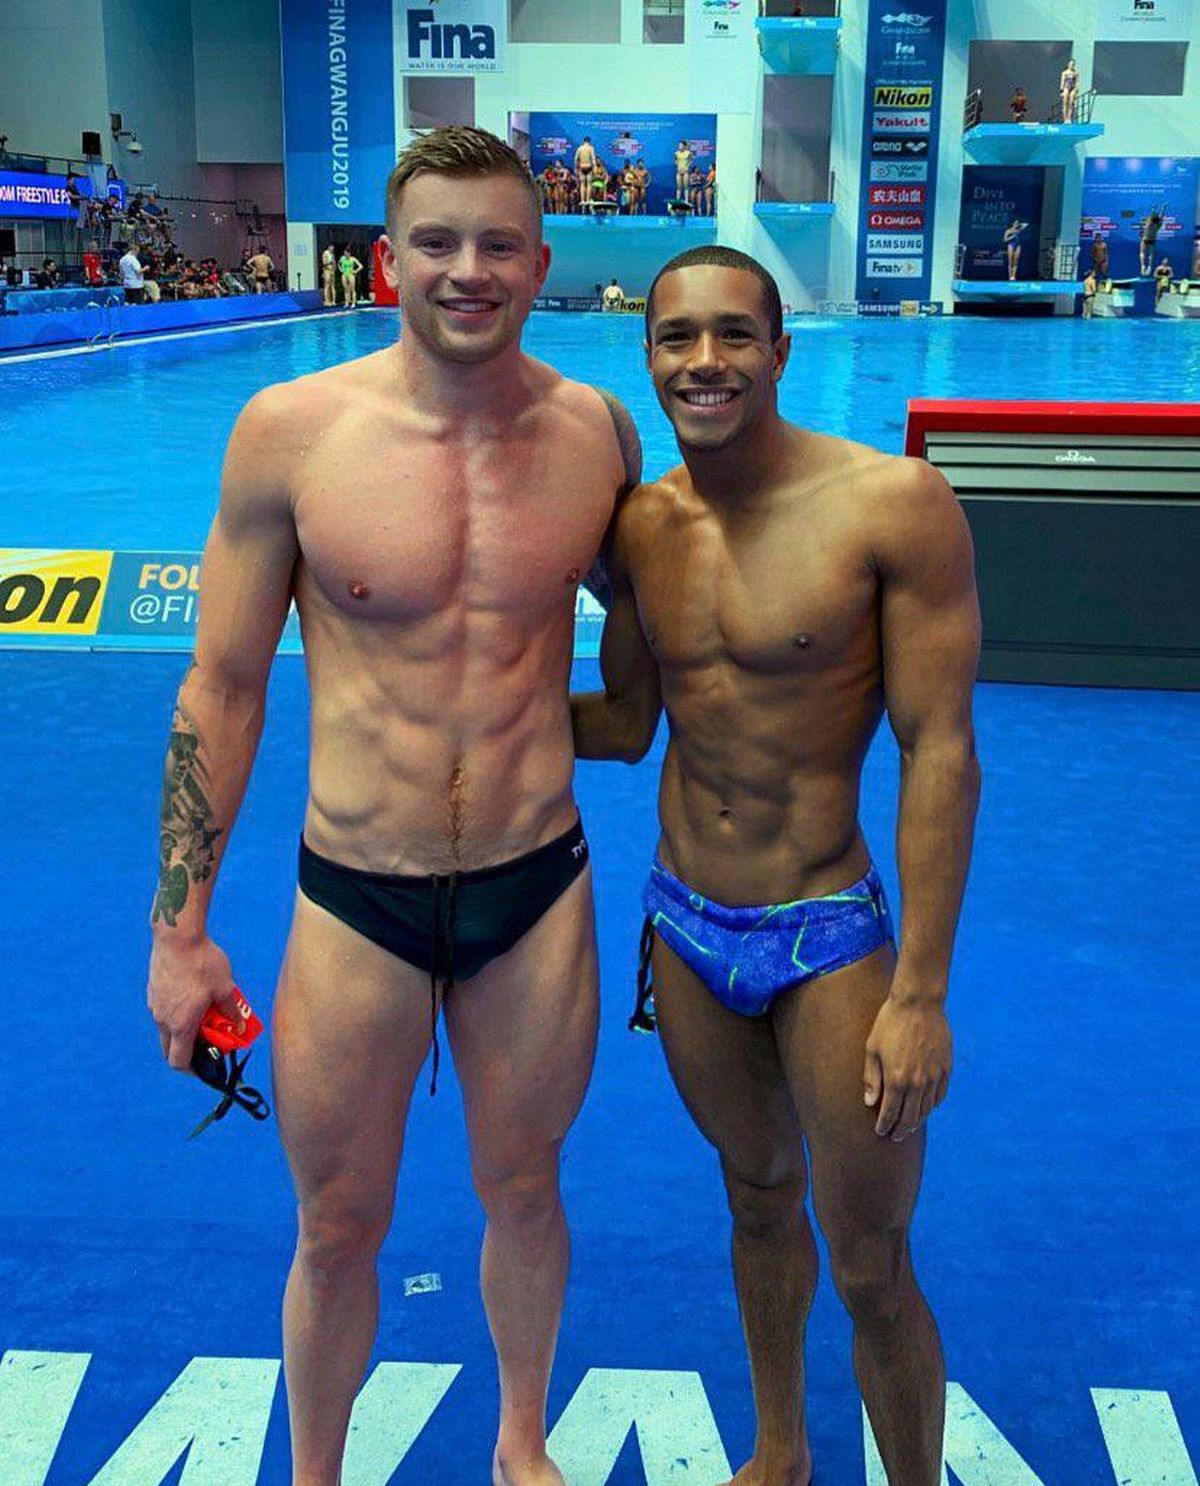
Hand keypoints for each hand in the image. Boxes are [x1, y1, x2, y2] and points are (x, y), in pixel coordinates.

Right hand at [148, 933, 241, 1071]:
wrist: (176, 936)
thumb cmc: (202, 962)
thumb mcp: (226, 988)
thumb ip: (232, 1011)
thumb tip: (240, 1026)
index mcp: (180, 1025)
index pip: (179, 1062)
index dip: (192, 1070)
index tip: (206, 1067)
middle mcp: (163, 1019)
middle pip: (171, 1048)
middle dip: (189, 1050)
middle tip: (208, 1040)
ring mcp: (155, 1005)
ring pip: (168, 1028)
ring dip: (184, 1028)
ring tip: (205, 1012)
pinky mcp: (153, 991)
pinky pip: (164, 1011)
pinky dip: (178, 1013)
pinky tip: (193, 995)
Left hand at [862, 994, 951, 1141]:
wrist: (919, 1002)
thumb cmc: (889, 1023)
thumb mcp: (872, 1049)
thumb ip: (871, 1078)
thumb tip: (870, 1103)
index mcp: (897, 1079)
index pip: (890, 1113)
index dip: (885, 1126)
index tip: (880, 1132)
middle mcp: (918, 1083)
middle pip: (910, 1117)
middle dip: (901, 1130)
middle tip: (895, 1136)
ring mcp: (935, 1076)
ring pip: (927, 1109)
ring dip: (917, 1121)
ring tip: (909, 1126)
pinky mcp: (946, 1068)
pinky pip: (940, 1095)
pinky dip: (932, 1105)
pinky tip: (926, 1107)